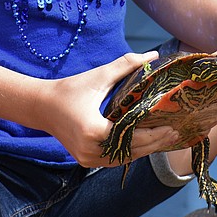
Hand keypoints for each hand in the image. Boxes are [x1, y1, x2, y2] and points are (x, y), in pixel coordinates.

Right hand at [36, 51, 180, 167]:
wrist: (41, 106)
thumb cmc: (69, 89)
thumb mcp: (98, 76)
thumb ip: (126, 65)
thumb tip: (152, 55)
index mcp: (94, 131)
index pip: (132, 136)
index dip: (154, 134)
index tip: (173, 127)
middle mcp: (91, 150)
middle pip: (131, 151)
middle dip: (154, 143)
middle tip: (175, 133)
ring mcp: (88, 159)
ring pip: (124, 158)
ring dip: (144, 149)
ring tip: (164, 138)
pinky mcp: (86, 161)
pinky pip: (114, 159)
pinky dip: (130, 152)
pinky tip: (145, 143)